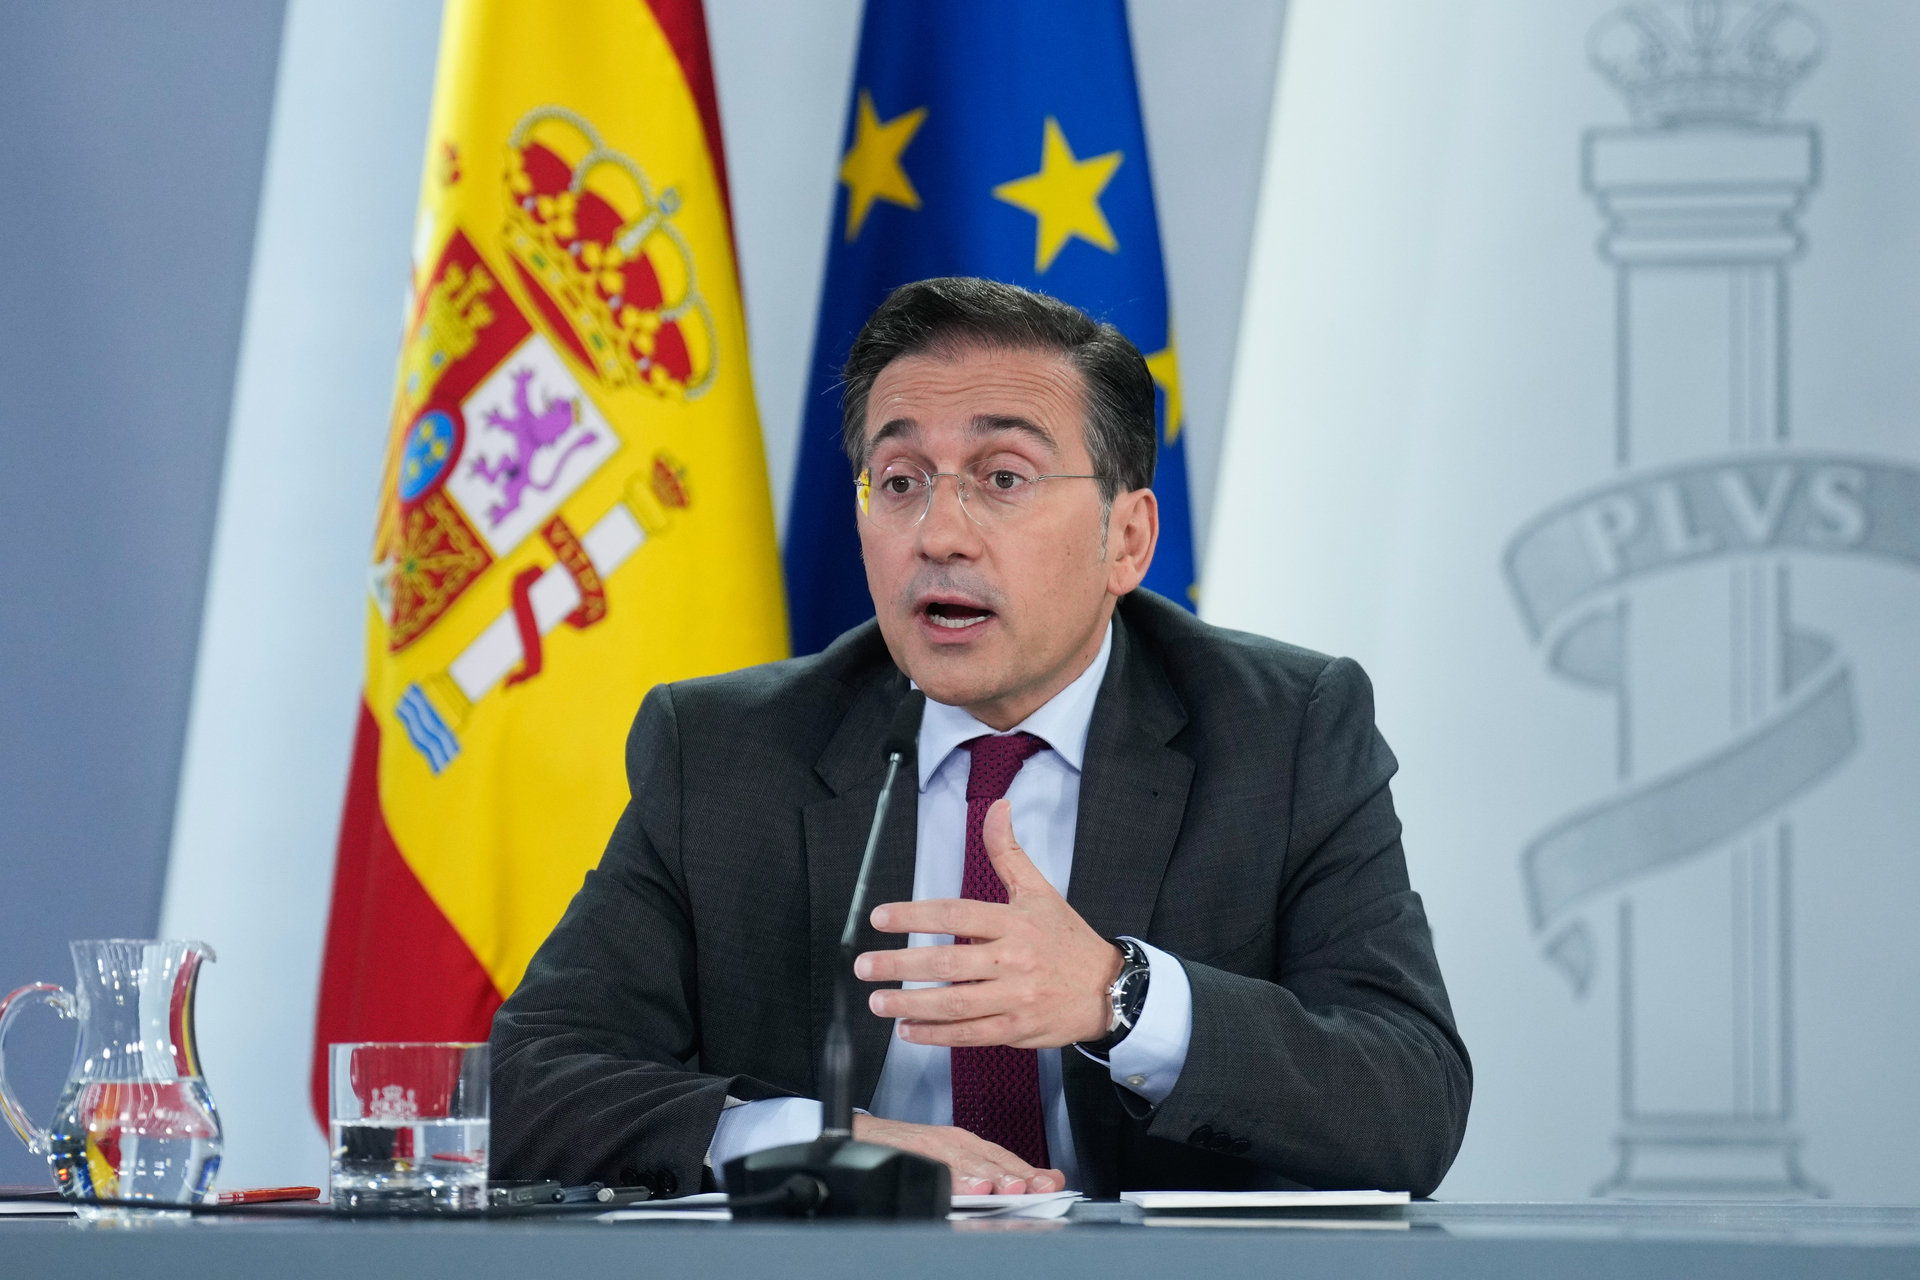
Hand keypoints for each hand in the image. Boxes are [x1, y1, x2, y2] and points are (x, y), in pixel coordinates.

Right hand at [852, 1113, 1064, 1194]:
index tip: (1054, 1184)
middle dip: (1016, 1175)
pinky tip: (965, 1190)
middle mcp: (951, 1142)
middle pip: (990, 1160)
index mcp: (964, 1143)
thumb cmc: (905, 1149)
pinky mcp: (906, 1150)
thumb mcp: (948, 1157)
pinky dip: (950, 1179)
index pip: (1004, 1157)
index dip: (1031, 1171)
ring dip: (988, 1177)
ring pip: (964, 1164)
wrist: (858, 1135)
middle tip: (1039, 1188)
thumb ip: (983, 1171)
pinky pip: (930, 1167)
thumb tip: (1029, 1185)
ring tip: (1007, 1190)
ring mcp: (929, 1145)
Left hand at [856, 798, 1122, 1048]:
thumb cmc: (1066, 939)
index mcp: (1014, 922)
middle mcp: (1013, 959)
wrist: (1110, 988)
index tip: (880, 918)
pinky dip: (937, 1035)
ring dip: (911, 1004)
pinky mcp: (1018, 1029)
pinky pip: (971, 1034)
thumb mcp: (1039, 890)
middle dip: (901, 964)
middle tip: (865, 966)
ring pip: (955, 1002)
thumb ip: (1008, 852)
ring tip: (878, 1002)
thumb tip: (997, 807)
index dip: (914, 914)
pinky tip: (908, 1031)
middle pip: (948, 961)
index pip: (956, 913)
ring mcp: (1016, 997)